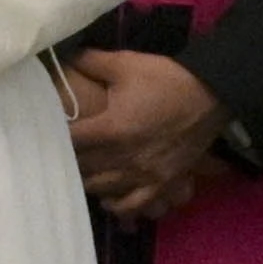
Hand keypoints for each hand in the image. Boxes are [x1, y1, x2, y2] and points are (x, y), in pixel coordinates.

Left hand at [58, 43, 233, 222]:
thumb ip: (90, 62)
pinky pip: (133, 207)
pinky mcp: (162, 184)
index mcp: (112, 129)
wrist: (211, 94)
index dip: (57, 138)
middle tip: (64, 151)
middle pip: (83, 169)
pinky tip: (109, 199)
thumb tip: (64, 56)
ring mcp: (144, 175)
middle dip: (70, 160)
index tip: (51, 132)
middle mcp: (124, 158)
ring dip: (89, 182)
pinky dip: (117, 206)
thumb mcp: (125, 64)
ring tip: (84, 171)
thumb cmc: (165, 79)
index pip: (70, 143)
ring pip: (103, 191)